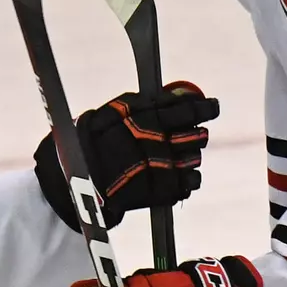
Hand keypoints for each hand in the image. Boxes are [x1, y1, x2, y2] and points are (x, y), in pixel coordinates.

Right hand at [33, 84, 219, 229]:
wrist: (74, 182)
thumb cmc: (88, 144)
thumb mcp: (110, 114)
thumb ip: (141, 105)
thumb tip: (174, 95)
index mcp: (143, 117)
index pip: (185, 108)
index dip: (202, 106)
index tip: (211, 106)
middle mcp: (155, 139)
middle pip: (195, 132)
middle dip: (198, 131)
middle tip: (196, 132)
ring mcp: (160, 166)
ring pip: (194, 157)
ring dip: (191, 154)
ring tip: (180, 155)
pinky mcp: (162, 190)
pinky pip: (190, 182)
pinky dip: (189, 178)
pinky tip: (180, 176)